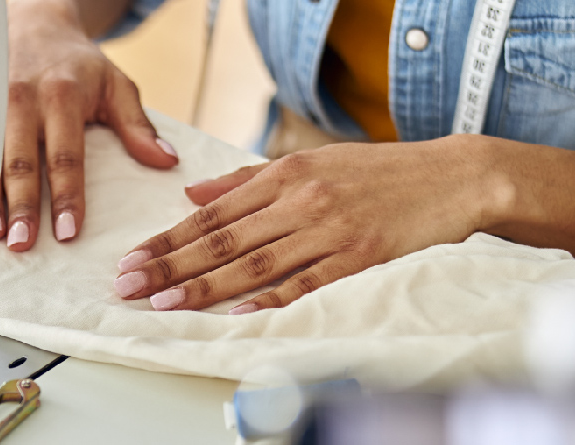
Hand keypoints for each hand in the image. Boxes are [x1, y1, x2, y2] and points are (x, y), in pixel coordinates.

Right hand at [0, 0, 178, 251]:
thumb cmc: (76, 64)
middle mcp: (23, 99)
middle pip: (21, 161)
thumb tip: (166, 161)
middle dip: (22, 205)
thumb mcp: (115, 84)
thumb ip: (137, 125)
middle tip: (23, 242)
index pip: (65, 156)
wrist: (33, 24)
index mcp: (62, 95)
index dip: (66, 196)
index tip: (67, 232)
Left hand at [114, 136, 505, 313]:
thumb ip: (247, 179)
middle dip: (170, 264)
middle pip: (223, 239)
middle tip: (130, 284)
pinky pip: (306, 284)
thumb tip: (191, 194)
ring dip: (206, 286)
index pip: (211, 212)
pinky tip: (236, 314)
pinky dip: (270, 300)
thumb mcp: (309, 161)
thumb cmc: (375, 172)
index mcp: (283, 174)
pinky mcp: (360, 259)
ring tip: (166, 302)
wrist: (451, 177)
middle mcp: (300, 201)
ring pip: (256, 263)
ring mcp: (330, 231)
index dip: (168, 238)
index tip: (133, 258)